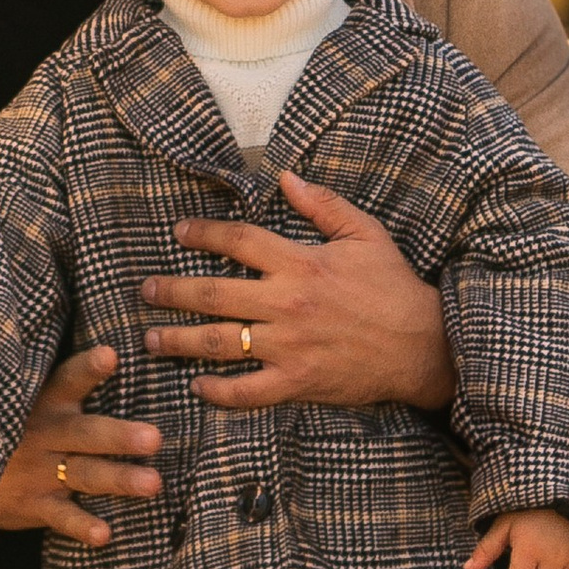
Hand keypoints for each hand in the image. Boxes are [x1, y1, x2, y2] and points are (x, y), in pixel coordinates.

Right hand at [0, 345, 163, 549]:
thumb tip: (115, 348)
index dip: (88, 368)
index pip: (69, 380)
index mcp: (45, 402)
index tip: (111, 355)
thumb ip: (64, 384)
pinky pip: (62, 518)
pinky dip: (82, 527)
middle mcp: (45, 434)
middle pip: (86, 434)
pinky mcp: (35, 505)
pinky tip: (104, 535)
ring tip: (153, 484)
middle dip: (120, 436)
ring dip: (118, 479)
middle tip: (155, 438)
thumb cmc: (15, 427)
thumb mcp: (26, 400)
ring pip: (84, 474)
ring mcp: (39, 472)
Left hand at [141, 174, 453, 412]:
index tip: (178, 233)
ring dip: (180, 342)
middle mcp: (288, 303)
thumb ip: (323, 205)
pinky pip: (248, 391)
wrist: (423, 345)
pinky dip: (218, 391)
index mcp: (301, 263)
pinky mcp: (298, 382)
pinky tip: (197, 386)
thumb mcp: (365, 234)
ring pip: (221, 343)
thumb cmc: (393, 287)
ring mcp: (290, 346)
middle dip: (173, 292)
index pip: (239, 241)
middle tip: (145, 291)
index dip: (203, 234)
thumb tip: (286, 176)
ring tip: (152, 340)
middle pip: (215, 294)